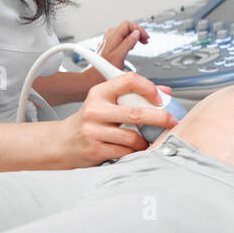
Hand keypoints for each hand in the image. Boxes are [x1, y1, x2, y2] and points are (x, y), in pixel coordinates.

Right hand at [52, 72, 178, 167]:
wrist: (63, 142)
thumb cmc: (89, 121)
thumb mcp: (107, 102)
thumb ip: (134, 95)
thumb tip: (165, 92)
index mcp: (99, 93)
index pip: (129, 81)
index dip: (149, 88)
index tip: (160, 99)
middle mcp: (95, 110)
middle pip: (136, 113)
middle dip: (160, 118)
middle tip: (170, 121)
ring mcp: (93, 131)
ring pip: (132, 137)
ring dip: (145, 141)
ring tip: (146, 140)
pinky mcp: (94, 150)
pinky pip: (125, 152)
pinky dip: (134, 152)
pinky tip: (133, 149)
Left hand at [91, 20, 149, 78]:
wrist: (93, 77)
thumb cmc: (103, 70)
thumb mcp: (119, 56)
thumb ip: (127, 43)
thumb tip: (136, 33)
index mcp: (112, 38)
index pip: (127, 24)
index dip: (138, 29)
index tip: (145, 37)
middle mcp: (109, 37)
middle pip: (126, 27)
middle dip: (137, 32)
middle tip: (145, 40)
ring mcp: (108, 42)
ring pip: (123, 32)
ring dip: (133, 36)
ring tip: (139, 43)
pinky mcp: (108, 47)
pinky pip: (120, 38)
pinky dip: (128, 40)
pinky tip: (130, 47)